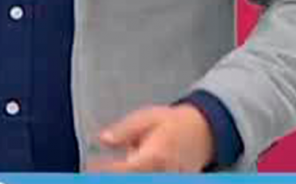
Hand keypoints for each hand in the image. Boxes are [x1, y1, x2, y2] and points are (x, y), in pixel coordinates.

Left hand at [88, 104, 214, 172]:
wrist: (205, 130)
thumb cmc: (174, 123)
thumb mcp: (147, 118)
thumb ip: (124, 130)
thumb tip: (103, 139)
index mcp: (154, 155)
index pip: (123, 171)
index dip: (103, 171)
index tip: (90, 166)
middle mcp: (163, 173)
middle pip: (131, 179)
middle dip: (113, 175)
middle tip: (96, 170)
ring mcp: (170, 179)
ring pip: (142, 179)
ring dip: (124, 174)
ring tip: (117, 166)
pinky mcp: (175, 181)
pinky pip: (154, 179)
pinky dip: (140, 174)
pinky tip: (138, 167)